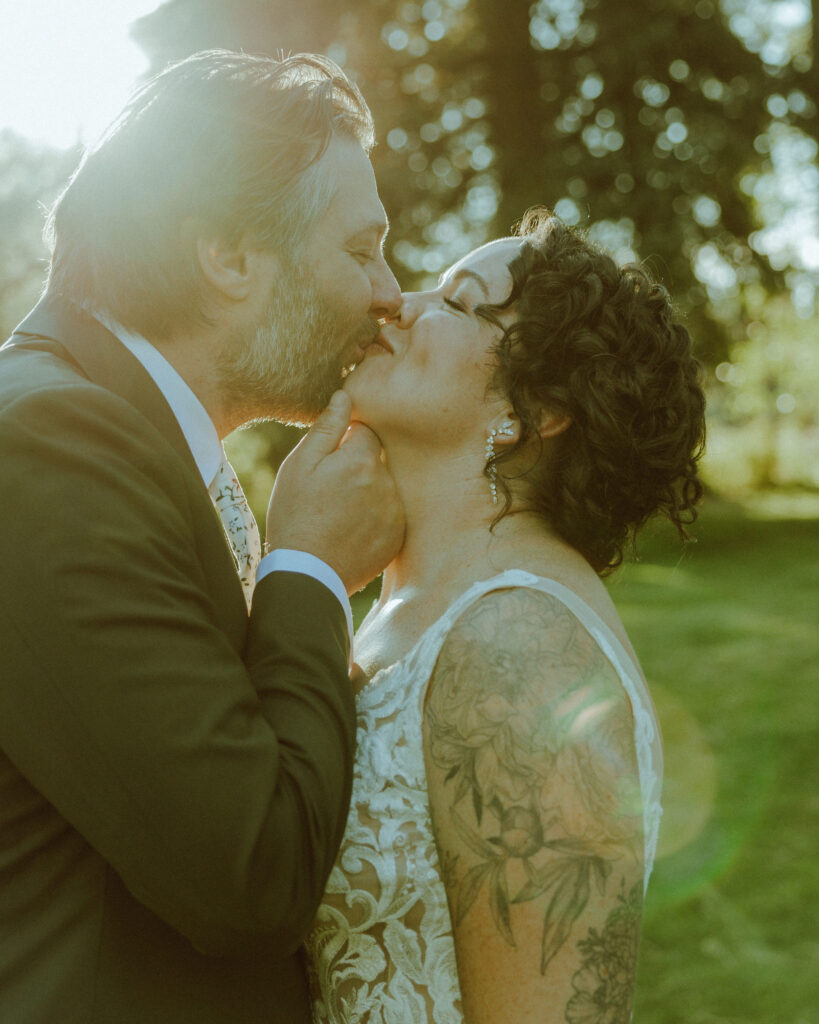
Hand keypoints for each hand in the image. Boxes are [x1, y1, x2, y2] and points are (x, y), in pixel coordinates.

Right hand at [265, 391, 404, 593]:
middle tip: (330, 492)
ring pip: (385, 486)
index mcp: (362, 460)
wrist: (307, 574)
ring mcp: (396, 512)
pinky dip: (375, 517)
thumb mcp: (299, 466)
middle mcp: (387, 483)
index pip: (366, 431)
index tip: (328, 462)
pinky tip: (351, 530)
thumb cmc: (295, 515)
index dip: (344, 443)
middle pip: (377, 459)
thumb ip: (326, 428)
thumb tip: (345, 396)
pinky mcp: (398, 536)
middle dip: (358, 466)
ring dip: (368, 492)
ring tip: (338, 514)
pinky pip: (390, 513)